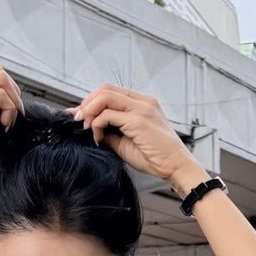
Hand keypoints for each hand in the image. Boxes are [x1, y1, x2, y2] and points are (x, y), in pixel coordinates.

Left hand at [70, 84, 193, 183]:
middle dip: (87, 103)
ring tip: (87, 128)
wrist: (175, 166)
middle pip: (105, 88)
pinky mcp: (138, 120)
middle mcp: (143, 101)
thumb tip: (89, 128)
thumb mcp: (126, 141)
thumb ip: (110, 131)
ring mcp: (141, 108)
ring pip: (104, 96)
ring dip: (89, 111)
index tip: (79, 115)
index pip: (110, 91)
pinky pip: (107, 114)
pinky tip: (98, 137)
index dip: (91, 101)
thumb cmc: (155, 157)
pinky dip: (96, 124)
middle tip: (79, 120)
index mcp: (142, 103)